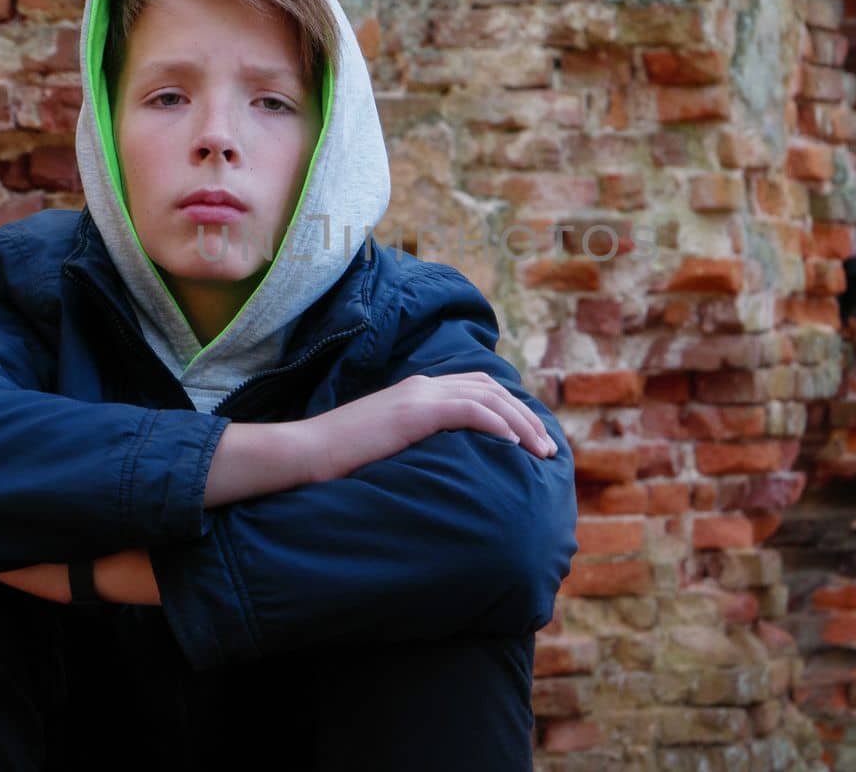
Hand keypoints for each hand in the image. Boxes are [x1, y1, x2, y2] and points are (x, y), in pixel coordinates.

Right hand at [303, 371, 559, 483]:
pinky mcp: (415, 412)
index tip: (531, 438)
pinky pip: (470, 411)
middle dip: (526, 418)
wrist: (306, 453)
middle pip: (491, 390)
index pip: (476, 388)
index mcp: (416, 391)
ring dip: (522, 424)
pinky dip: (499, 424)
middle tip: (548, 450)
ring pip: (488, 399)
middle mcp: (422, 385)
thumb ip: (415, 445)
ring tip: (542, 452)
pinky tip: (515, 445)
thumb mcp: (387, 447)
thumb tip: (441, 469)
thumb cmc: (339, 460)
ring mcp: (418, 395)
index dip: (510, 409)